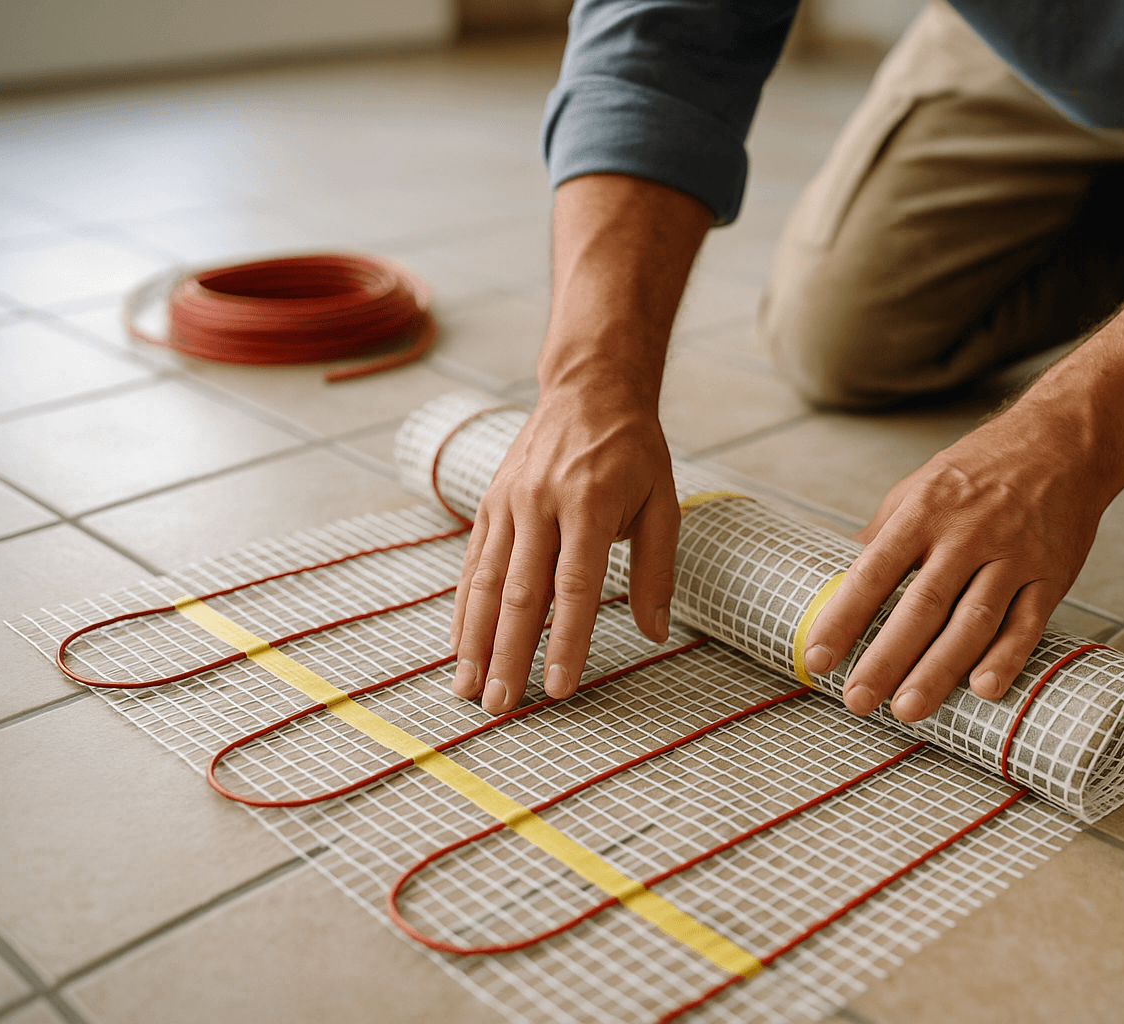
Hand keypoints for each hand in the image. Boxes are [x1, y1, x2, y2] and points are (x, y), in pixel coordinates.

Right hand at [449, 385, 678, 712]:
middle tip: (500, 706)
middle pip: (521, 592)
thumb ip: (659, 570)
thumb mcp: (664, 502)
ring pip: (486, 582)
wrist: (588, 387)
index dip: (566, 640)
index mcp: (591, 504)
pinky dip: (464, 609)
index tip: (559, 687)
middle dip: (508, 654)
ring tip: (468, 688)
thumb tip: (655, 634)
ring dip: (474, 640)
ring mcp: (509, 502)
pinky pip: (473, 563)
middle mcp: (541, 503)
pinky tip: (459, 646)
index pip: (576, 586)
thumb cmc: (633, 451)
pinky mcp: (490, 504)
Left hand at [800, 237, 1123, 721]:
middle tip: (857, 700)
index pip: (874, 571)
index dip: (844, 617)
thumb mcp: (920, 486)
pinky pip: (1027, 623)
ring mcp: (1013, 555)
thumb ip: (882, 533)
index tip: (818, 658)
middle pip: (921, 606)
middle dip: (886, 658)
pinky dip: (1006, 658)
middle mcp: (967, 533)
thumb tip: (836, 577)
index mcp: (925, 511)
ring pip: (972, 622)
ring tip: (907, 710)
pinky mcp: (1052, 574)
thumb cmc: (980, 470)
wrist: (1064, 443)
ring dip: (939, 670)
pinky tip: (981, 689)